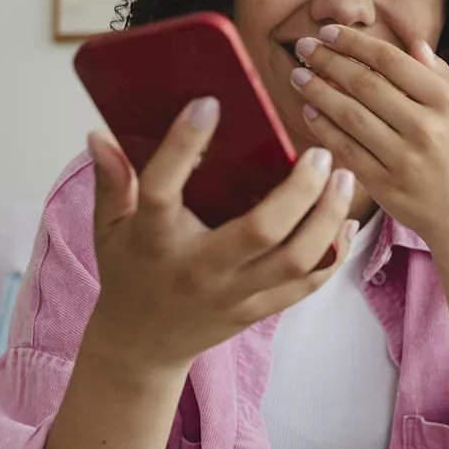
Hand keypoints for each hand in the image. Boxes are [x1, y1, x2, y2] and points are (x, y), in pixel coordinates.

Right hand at [84, 97, 356, 375]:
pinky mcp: (259, 309)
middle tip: (318, 152)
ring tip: (343, 178)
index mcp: (155, 240)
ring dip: (328, 217)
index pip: (163, 189)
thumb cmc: (130, 274)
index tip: (209, 102)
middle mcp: (199, 268)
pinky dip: (334, 253)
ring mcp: (234, 294)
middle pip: (260, 231)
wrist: (143, 346)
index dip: (183, 145)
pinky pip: (308, 284)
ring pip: (296, 259)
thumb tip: (99, 133)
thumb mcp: (108, 227)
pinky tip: (349, 221)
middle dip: (299, 189)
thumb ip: (110, 180)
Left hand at [290, 25, 448, 246]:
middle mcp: (426, 127)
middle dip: (328, 61)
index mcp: (445, 102)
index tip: (328, 32)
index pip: (391, 61)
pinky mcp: (384, 184)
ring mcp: (404, 158)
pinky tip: (309, 111)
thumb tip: (413, 43)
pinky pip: (346, 149)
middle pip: (365, 84)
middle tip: (303, 47)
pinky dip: (324, 128)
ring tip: (298, 76)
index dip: (355, 43)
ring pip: (350, 115)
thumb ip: (440, 75)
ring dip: (318, 91)